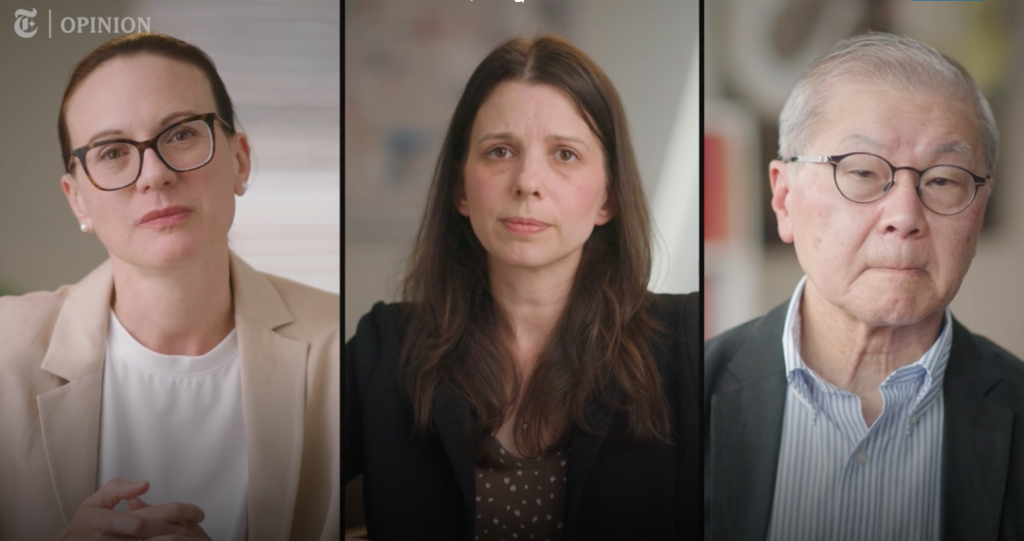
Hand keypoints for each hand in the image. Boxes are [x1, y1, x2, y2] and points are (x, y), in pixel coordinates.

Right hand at [55, 478, 206, 539]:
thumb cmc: (81, 530)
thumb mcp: (94, 504)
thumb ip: (118, 489)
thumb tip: (145, 485)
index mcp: (124, 521)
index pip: (164, 514)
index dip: (187, 512)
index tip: (199, 514)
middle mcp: (130, 538)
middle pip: (169, 533)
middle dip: (190, 531)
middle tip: (201, 527)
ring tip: (193, 537)